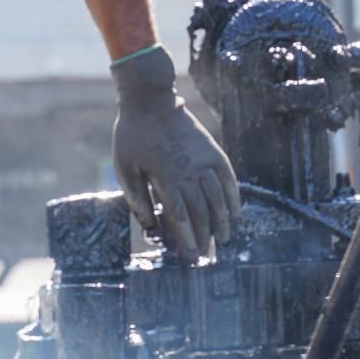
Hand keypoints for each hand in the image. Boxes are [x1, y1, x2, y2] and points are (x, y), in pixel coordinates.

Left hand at [111, 46, 240, 258]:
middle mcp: (190, 173)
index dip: (187, 240)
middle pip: (202, 213)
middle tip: (205, 255)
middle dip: (205, 237)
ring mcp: (205, 162)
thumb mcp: (124, 169)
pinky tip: (235, 212)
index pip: (181, 218)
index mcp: (166, 179)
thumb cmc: (133, 136)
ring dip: (222, 222)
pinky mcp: (214, 152)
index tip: (189, 257)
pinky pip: (229, 179)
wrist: (151, 101)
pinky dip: (234, 197)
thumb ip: (137, 199)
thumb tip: (150, 227)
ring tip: (223, 239)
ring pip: (219, 199)